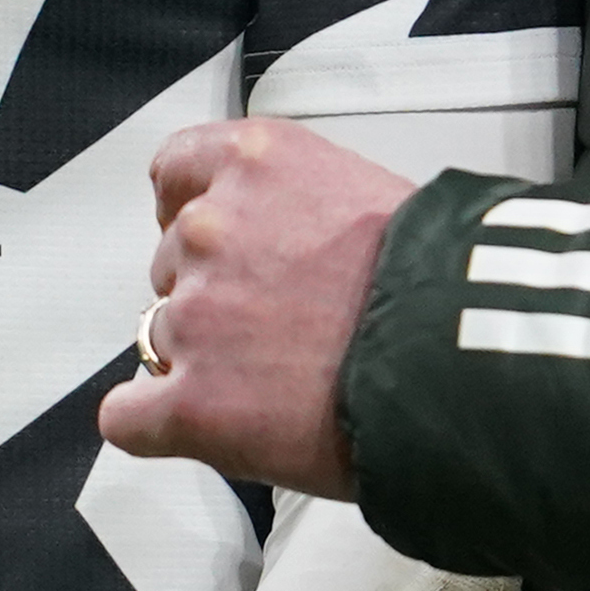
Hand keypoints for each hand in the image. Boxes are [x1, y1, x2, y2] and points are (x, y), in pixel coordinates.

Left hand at [98, 118, 414, 496]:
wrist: (461, 361)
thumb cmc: (442, 285)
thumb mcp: (367, 192)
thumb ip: (299, 204)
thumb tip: (285, 241)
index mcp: (257, 162)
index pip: (175, 170)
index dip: (191, 210)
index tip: (211, 237)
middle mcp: (211, 227)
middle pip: (170, 262)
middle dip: (212, 292)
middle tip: (276, 327)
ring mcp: (193, 316)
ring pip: (158, 336)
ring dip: (200, 357)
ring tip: (274, 381)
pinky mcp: (191, 403)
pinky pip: (128, 417)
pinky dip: (152, 425)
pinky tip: (195, 428)